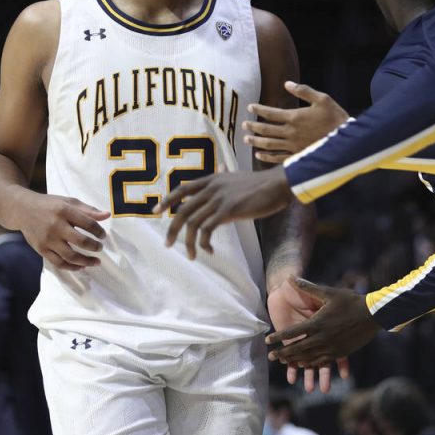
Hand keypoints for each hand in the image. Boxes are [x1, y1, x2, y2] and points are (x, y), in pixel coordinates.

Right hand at [19, 194, 109, 269]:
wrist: (23, 210)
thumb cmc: (50, 205)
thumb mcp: (69, 202)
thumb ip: (88, 210)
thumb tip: (107, 215)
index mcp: (64, 211)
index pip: (88, 223)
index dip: (99, 231)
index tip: (103, 236)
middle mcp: (56, 226)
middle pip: (80, 241)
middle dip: (94, 247)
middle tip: (100, 248)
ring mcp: (47, 240)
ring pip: (70, 256)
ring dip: (86, 261)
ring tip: (96, 262)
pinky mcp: (41, 249)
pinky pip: (58, 263)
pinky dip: (72, 267)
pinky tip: (81, 266)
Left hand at [154, 166, 293, 258]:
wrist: (278, 184)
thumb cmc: (262, 184)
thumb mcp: (236, 179)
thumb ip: (224, 182)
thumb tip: (219, 180)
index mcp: (212, 179)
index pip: (182, 188)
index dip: (167, 200)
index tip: (156, 211)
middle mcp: (212, 187)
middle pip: (183, 209)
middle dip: (172, 229)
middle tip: (168, 244)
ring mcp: (219, 198)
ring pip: (192, 222)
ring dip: (188, 242)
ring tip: (191, 255)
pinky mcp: (229, 210)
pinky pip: (207, 229)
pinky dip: (204, 243)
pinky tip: (209, 251)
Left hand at [243, 81, 350, 163]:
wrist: (347, 139)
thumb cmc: (335, 116)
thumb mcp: (322, 99)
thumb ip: (303, 91)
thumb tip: (287, 84)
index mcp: (295, 117)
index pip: (271, 113)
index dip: (259, 109)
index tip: (249, 107)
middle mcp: (291, 132)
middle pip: (266, 129)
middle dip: (253, 126)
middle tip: (243, 124)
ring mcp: (293, 146)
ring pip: (269, 144)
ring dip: (256, 141)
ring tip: (246, 139)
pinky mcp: (298, 156)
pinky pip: (278, 158)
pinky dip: (267, 157)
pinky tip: (258, 156)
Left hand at [267, 278, 350, 392]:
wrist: (373, 314)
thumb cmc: (350, 301)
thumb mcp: (328, 292)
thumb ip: (308, 287)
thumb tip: (290, 277)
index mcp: (317, 323)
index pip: (292, 332)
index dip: (278, 337)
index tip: (267, 341)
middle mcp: (322, 337)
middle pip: (298, 348)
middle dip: (283, 353)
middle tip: (271, 357)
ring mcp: (331, 347)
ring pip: (308, 357)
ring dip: (295, 360)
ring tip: (284, 362)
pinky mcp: (339, 352)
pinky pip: (321, 360)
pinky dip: (310, 363)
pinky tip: (303, 365)